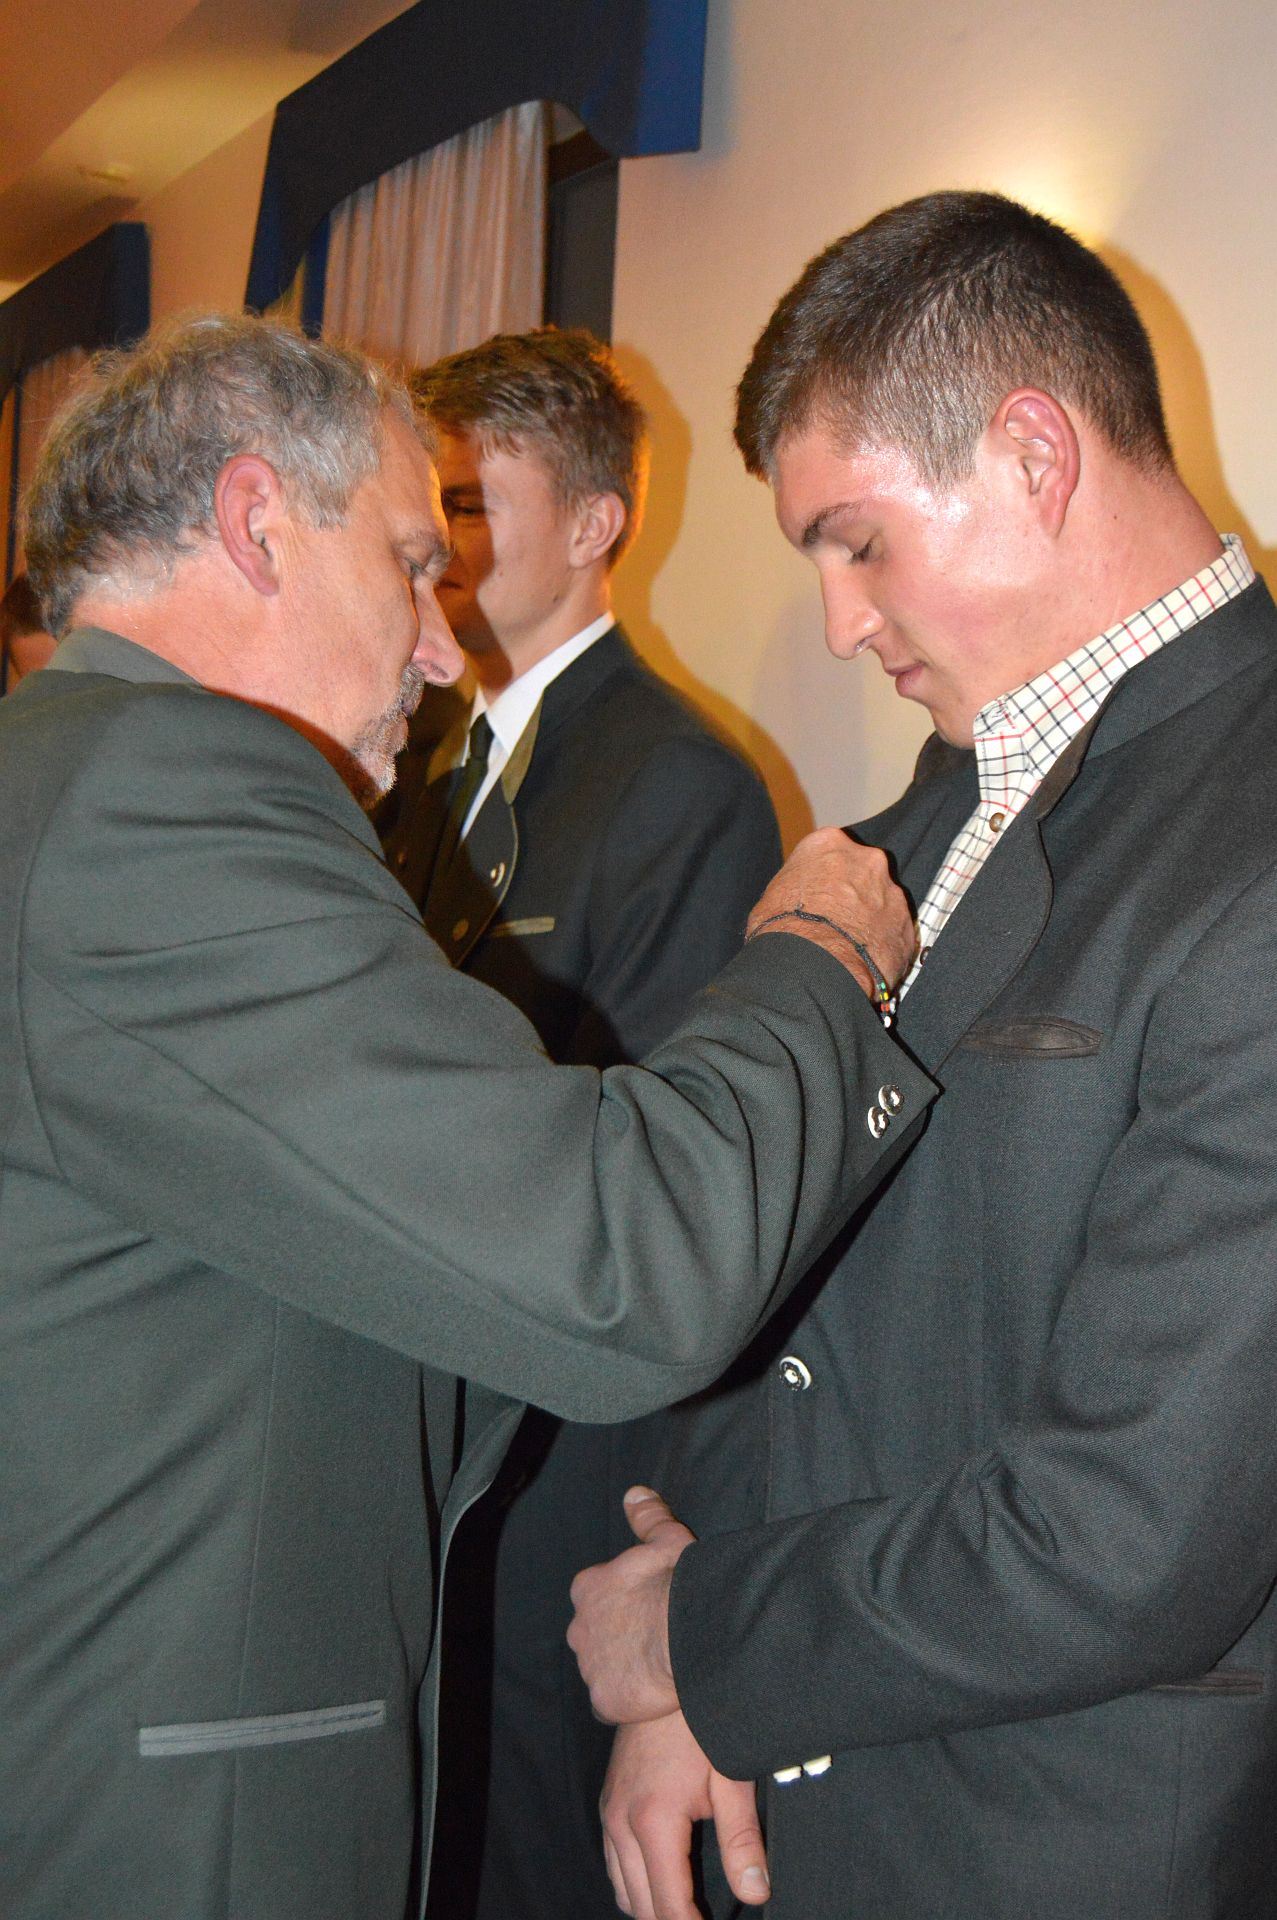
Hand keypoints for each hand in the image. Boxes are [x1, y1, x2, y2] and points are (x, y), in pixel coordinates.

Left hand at [568, 1487, 692, 1724]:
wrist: (686, 1633)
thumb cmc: (677, 1583)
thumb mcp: (667, 1539)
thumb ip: (648, 1517)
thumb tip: (634, 1493)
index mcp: (588, 1588)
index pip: (595, 1597)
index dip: (621, 1604)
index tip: (646, 1607)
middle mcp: (579, 1627)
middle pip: (594, 1635)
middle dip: (616, 1638)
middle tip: (652, 1640)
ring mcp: (589, 1667)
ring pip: (601, 1670)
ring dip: (622, 1670)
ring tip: (657, 1669)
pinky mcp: (603, 1700)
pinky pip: (609, 1704)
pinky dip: (626, 1702)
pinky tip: (651, 1696)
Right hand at [601, 1712, 768, 1919]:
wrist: (666, 1670)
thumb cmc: (702, 1722)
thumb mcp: (731, 1779)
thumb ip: (742, 1841)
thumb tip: (756, 1893)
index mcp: (652, 1820)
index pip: (668, 1906)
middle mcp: (620, 1821)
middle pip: (640, 1907)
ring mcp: (608, 1810)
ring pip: (622, 1888)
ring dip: (651, 1906)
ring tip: (686, 1909)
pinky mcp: (607, 1800)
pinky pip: (613, 1862)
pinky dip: (635, 1883)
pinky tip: (662, 1881)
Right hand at [746, 826, 915, 995]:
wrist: (812, 964)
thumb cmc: (784, 928)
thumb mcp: (772, 897)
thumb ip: (796, 889)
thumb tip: (795, 905)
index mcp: (828, 844)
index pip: (830, 852)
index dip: (825, 877)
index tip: (819, 894)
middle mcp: (866, 860)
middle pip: (863, 873)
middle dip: (854, 894)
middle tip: (837, 921)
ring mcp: (891, 891)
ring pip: (883, 903)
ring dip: (870, 920)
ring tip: (849, 947)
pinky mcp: (906, 923)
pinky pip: (895, 932)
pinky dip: (884, 944)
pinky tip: (865, 961)